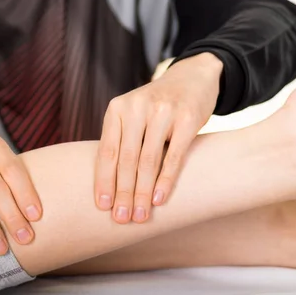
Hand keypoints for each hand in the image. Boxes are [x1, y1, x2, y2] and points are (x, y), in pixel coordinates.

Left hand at [95, 53, 222, 223]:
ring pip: (148, 160)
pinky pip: (174, 156)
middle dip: (123, 192)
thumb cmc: (159, 105)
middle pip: (126, 159)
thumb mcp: (135, 113)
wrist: (193, 77)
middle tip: (121, 218)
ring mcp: (163, 112)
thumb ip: (122, 139)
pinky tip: (158, 199)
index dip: (103, 181)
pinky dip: (165, 180)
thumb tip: (109, 185)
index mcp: (118, 108)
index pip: (107, 151)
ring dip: (142, 192)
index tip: (102, 206)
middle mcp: (138, 107)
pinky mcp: (187, 118)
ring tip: (139, 215)